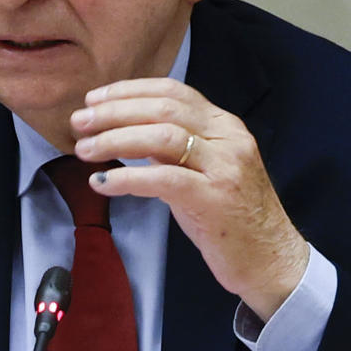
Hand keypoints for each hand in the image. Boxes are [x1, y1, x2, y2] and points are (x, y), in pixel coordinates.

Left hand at [70, 77, 308, 320]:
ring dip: (115, 139)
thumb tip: (128, 133)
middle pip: (164, 109)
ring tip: (85, 149)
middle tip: (79, 121)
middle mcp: (228, 139)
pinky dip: (127, 178)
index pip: (174, 92)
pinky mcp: (215, 199)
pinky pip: (164, 179)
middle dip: (115, 111)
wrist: (271, 260)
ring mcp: (224, 167)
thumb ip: (176, 149)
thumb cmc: (234, 218)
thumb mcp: (206, 171)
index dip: (129, 91)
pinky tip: (102, 183)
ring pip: (162, 137)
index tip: (95, 99)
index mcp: (225, 126)